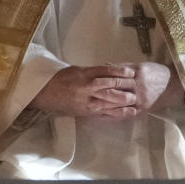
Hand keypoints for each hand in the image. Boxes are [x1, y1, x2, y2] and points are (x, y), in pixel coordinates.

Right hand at [32, 62, 182, 119]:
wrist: (47, 93)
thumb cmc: (62, 78)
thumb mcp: (77, 69)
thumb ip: (93, 71)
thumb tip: (109, 71)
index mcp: (85, 74)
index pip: (105, 71)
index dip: (119, 71)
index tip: (131, 71)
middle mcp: (87, 88)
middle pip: (109, 88)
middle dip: (124, 89)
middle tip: (137, 89)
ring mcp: (87, 102)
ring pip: (108, 103)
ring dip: (122, 104)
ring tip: (135, 104)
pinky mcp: (87, 113)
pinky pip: (103, 114)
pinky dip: (115, 114)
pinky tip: (124, 114)